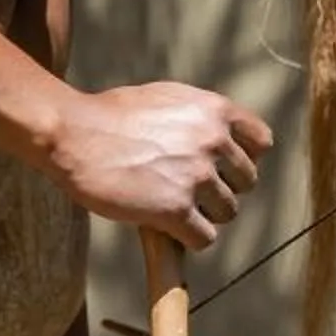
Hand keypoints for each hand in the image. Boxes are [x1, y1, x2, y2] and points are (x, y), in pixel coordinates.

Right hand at [47, 82, 273, 249]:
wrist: (74, 134)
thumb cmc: (111, 114)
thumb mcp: (167, 97)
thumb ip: (199, 116)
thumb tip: (221, 134)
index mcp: (215, 110)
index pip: (261, 142)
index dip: (243, 158)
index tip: (223, 168)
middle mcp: (214, 141)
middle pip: (246, 181)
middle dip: (222, 189)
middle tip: (191, 191)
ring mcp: (196, 176)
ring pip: (228, 212)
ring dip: (205, 215)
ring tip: (176, 208)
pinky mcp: (175, 209)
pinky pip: (204, 238)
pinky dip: (189, 238)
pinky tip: (168, 228)